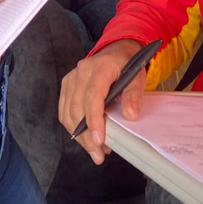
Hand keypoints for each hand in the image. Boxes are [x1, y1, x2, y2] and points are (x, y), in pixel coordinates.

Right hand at [59, 39, 143, 164]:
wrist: (117, 49)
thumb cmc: (127, 64)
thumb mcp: (138, 76)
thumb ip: (134, 95)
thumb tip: (130, 115)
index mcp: (101, 67)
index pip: (93, 96)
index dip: (94, 121)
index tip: (99, 140)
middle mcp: (81, 71)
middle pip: (78, 108)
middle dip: (86, 135)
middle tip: (98, 154)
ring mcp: (71, 78)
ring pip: (68, 112)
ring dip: (79, 135)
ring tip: (94, 150)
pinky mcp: (67, 85)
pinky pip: (64, 111)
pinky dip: (73, 127)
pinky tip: (85, 138)